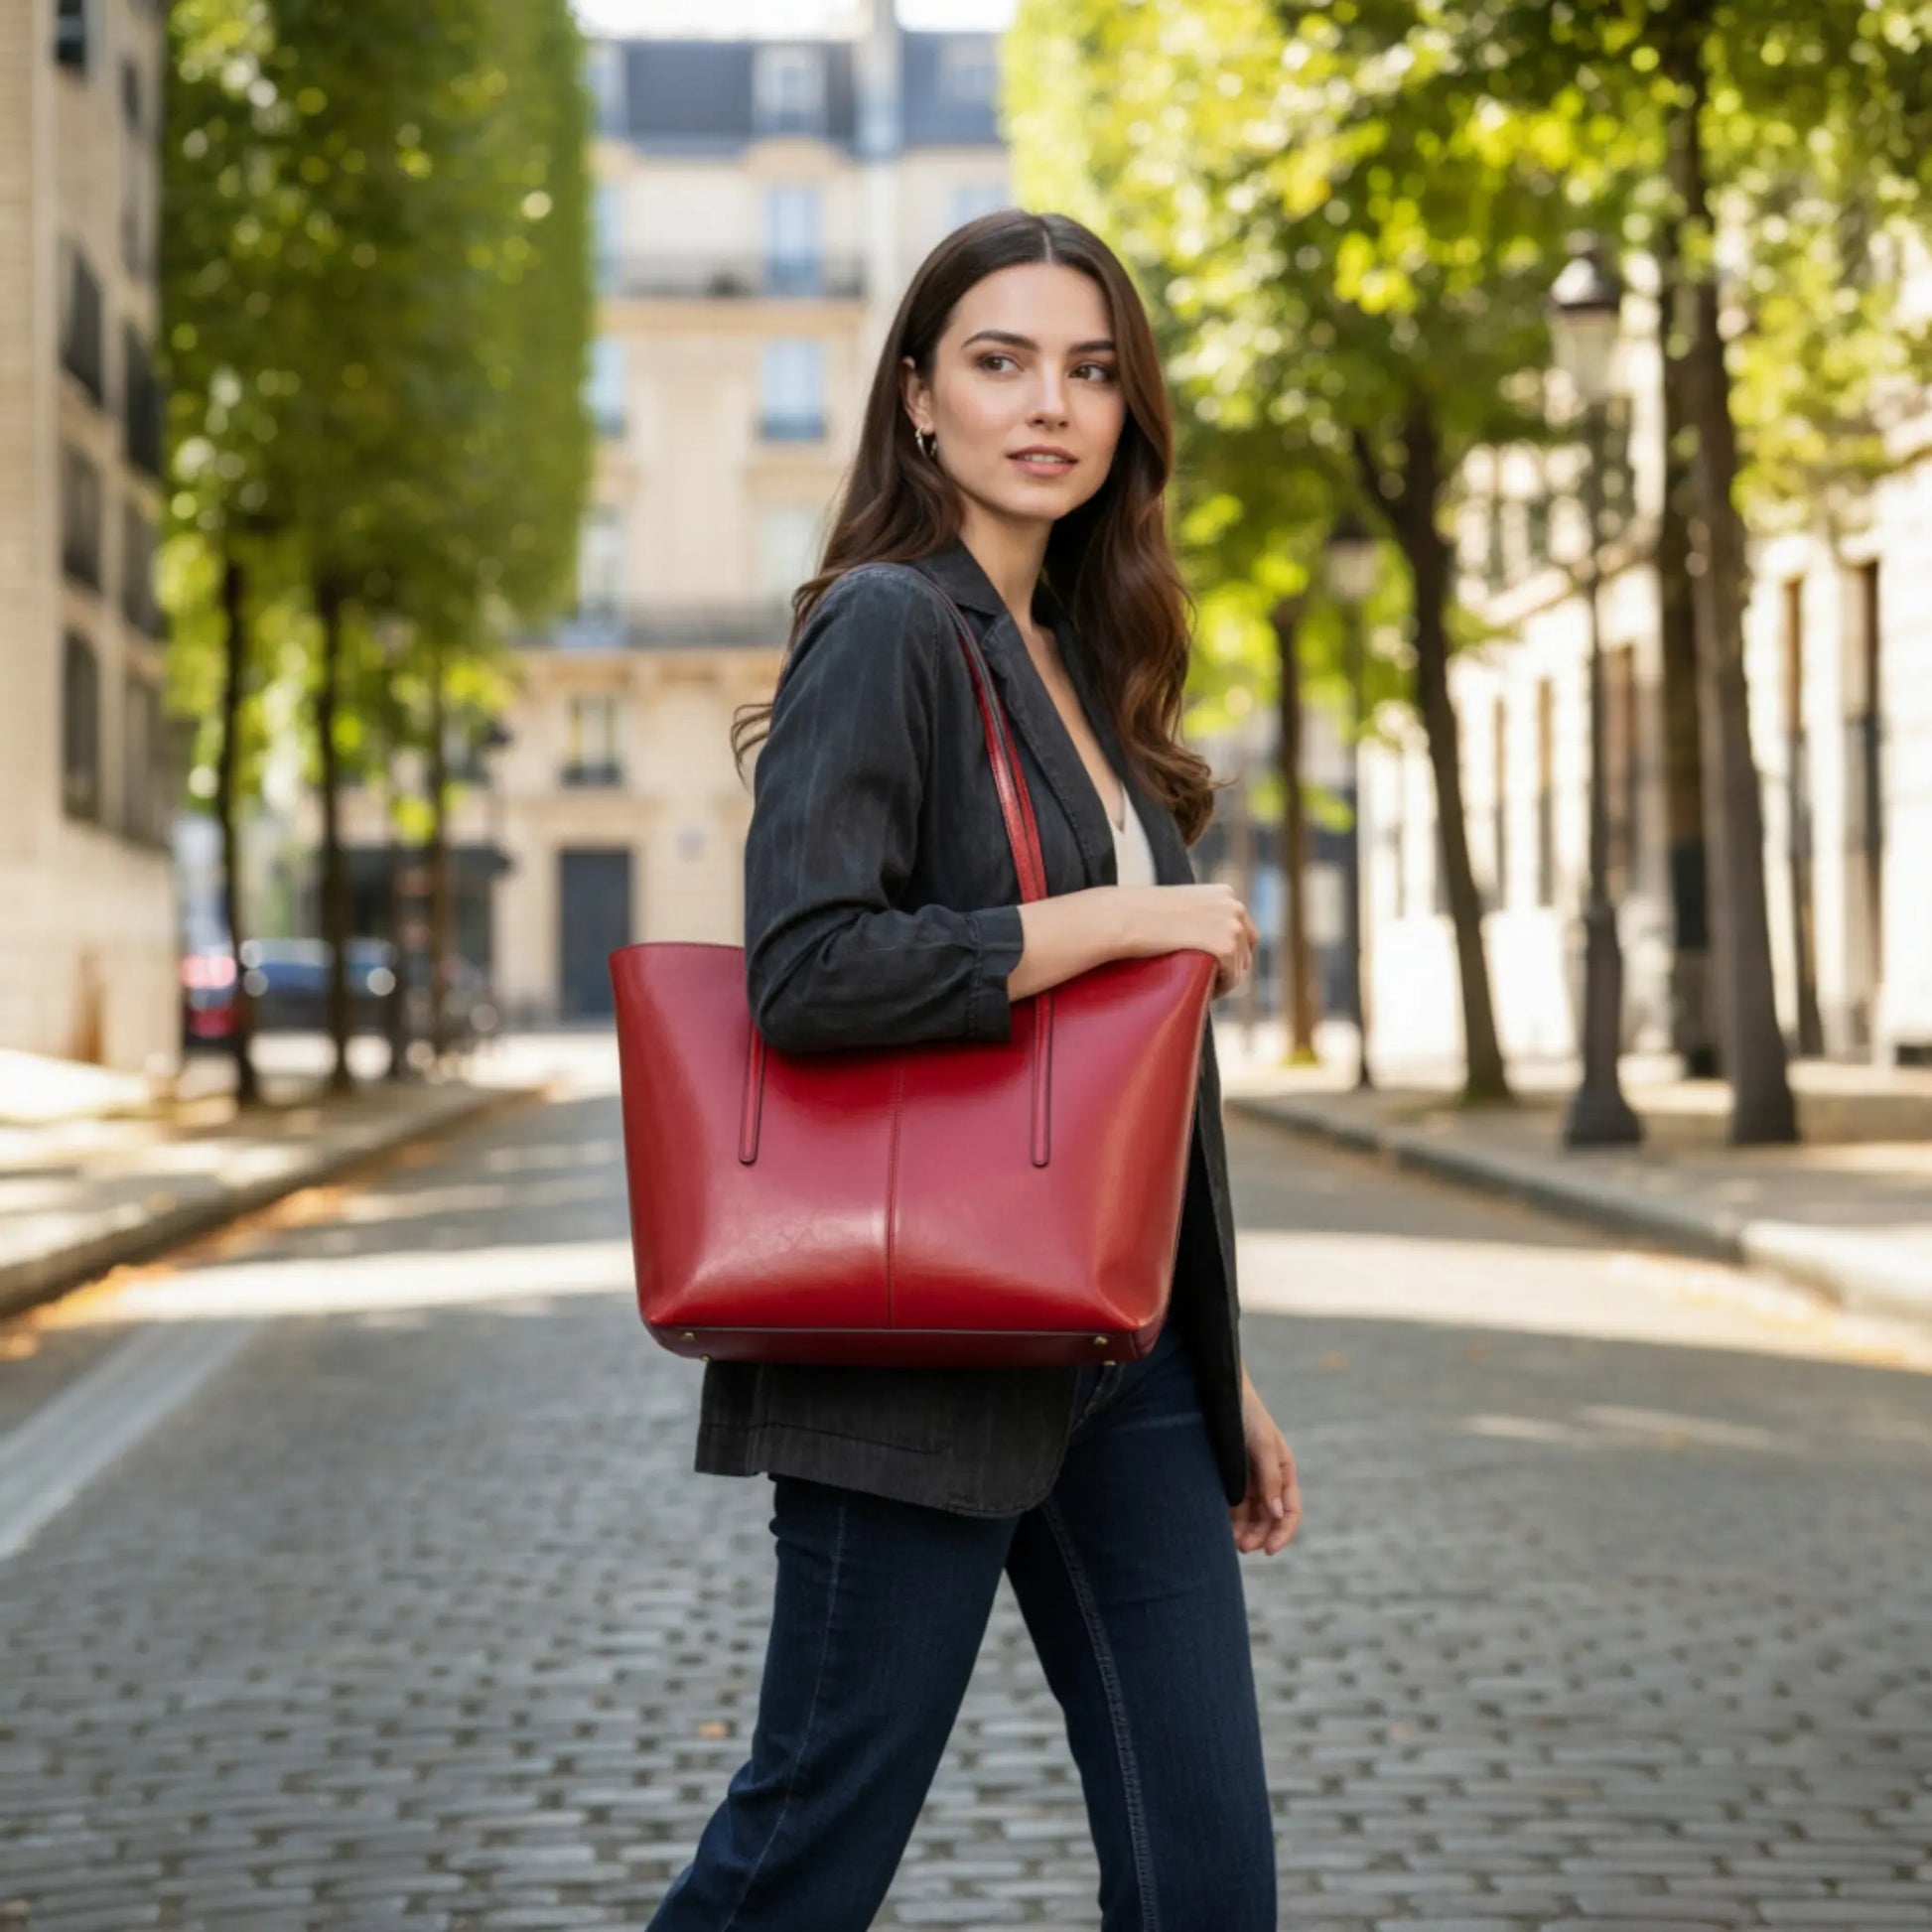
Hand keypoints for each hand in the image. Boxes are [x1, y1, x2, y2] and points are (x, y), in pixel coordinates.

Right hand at [1122, 883, 1257, 996]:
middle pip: (1246, 948)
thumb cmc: (1137, 913)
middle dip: (1231, 965)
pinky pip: (1232, 977)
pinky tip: (1204, 990)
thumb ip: (1195, 914)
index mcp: (1224, 893)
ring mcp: (1233, 926)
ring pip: (1240, 966)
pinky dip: (1220, 988)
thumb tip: (1198, 934)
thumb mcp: (1176, 905)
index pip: (1242, 928)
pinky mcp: (1226, 946)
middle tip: (1207, 979)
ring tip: (1202, 985)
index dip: (1230, 950)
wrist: (1125, 917)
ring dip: (1225, 978)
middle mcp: (1234, 906)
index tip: (1212, 965)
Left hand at [1230, 1367, 1300, 1556]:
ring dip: (1244, 1531)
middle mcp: (1268, 1478)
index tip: (1269, 1551)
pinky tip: (1219, 1528)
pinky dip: (1229, 1519)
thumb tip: (1278, 1514)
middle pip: (1269, 1518)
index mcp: (1284, 1470)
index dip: (1283, 1533)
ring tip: (1229, 1542)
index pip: (1291, 1511)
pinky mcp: (1228, 1477)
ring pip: (1250, 1516)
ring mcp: (1248, 1479)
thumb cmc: (1245, 1414)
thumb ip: (1270, 1478)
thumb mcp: (1261, 1444)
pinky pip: (1232, 1505)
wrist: (1218, 1392)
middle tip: (1242, 1547)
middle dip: (1259, 1535)